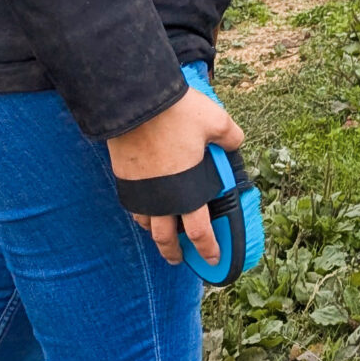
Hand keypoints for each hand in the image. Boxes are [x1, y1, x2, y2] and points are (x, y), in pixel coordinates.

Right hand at [108, 83, 243, 266]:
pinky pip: (133, 202)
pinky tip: (146, 204)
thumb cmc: (178, 114)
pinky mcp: (124, 176)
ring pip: (145, 222)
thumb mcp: (217, 121)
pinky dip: (141, 210)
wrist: (136, 101)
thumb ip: (230, 137)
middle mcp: (161, 198)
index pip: (199, 231)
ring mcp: (140, 189)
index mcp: (187, 192)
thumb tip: (236, 142)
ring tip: (160, 232)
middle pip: (165, 238)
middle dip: (173, 252)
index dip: (207, 248)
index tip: (213, 259)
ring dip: (154, 231)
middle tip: (178, 259)